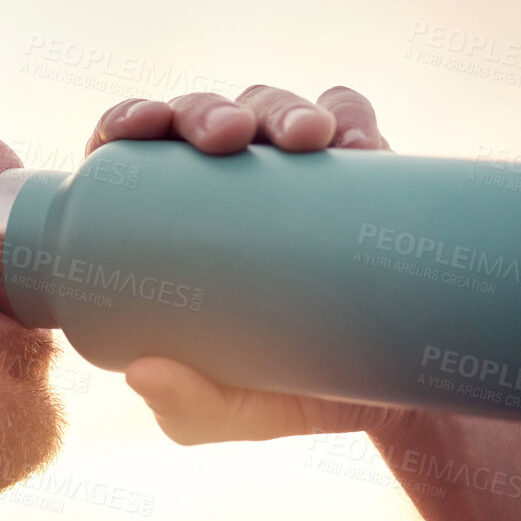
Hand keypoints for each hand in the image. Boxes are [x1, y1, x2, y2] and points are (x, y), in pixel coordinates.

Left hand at [85, 84, 417, 444]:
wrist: (392, 397)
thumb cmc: (283, 392)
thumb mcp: (229, 413)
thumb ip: (184, 407)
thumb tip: (140, 373)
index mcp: (176, 221)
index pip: (135, 151)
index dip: (127, 119)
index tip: (142, 127)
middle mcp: (231, 182)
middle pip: (204, 116)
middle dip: (208, 109)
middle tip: (227, 139)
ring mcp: (297, 170)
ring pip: (272, 107)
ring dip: (279, 107)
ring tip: (303, 139)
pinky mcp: (363, 168)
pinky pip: (350, 116)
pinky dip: (347, 112)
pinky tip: (350, 139)